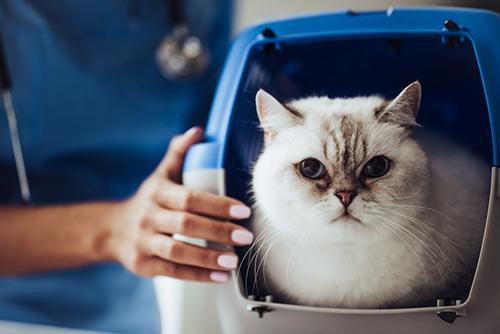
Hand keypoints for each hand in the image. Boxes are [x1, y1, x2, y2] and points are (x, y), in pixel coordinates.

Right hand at [106, 127, 252, 281]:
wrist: (112, 230)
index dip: (216, 204)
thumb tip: (198, 130)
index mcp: (157, 192)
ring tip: (234, 260)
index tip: (243, 210)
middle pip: (185, 224)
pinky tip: (220, 276)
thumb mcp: (161, 174)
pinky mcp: (143, 265)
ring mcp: (144, 242)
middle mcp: (148, 216)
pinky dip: (198, 275)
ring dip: (208, 257)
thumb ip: (179, 153)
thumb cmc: (149, 200)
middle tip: (246, 236)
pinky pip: (172, 272)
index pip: (189, 197)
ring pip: (177, 251)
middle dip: (218, 231)